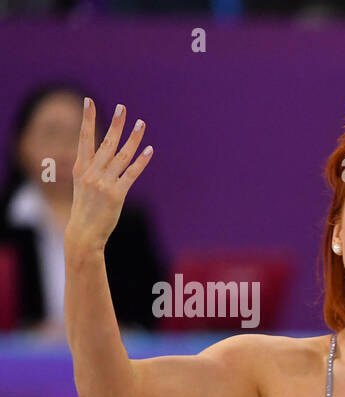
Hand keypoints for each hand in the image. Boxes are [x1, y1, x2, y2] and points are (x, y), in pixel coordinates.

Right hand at [65, 99, 152, 254]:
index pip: (84, 138)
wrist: (84, 232)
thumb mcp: (82, 185)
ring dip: (133, 138)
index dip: (87, 119)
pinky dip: (141, 161)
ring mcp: (103, 182)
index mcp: (80, 168)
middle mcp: (91, 172)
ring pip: (121, 155)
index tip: (88, 101)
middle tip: (122, 107)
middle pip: (105, 142)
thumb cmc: (85, 209)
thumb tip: (103, 154)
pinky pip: (131, 173)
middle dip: (115, 124)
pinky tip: (149, 150)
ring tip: (141, 124)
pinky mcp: (116, 194)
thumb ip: (91, 168)